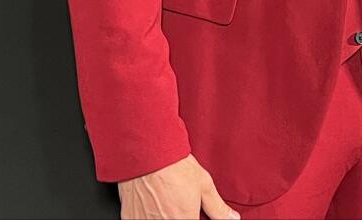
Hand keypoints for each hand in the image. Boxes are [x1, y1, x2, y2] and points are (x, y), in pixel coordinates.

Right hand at [118, 153, 240, 219]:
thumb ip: (217, 207)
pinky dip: (147, 216)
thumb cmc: (172, 164)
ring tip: (164, 202)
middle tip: (176, 204)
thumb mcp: (202, 183)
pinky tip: (151, 204)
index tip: (192, 213)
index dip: (192, 217)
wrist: (144, 149)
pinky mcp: (130, 218)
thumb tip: (231, 218)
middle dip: (178, 216)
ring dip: (163, 216)